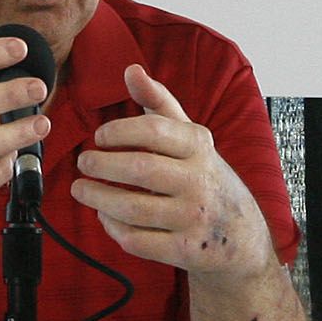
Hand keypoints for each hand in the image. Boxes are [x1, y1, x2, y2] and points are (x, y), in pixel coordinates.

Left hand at [71, 64, 272, 277]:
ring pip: (133, 209)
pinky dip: (113, 228)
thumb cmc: (205, 177)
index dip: (118, 131)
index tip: (99, 137)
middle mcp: (199, 181)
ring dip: (98, 198)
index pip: (153, 130)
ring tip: (81, 189)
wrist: (241, 236)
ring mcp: (193, 218)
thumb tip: (131, 70)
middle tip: (83, 163)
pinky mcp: (185, 250)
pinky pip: (138, 241)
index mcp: (199, 147)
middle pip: (139, 169)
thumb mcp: (191, 137)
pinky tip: (105, 216)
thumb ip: (159, 103)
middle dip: (101, 165)